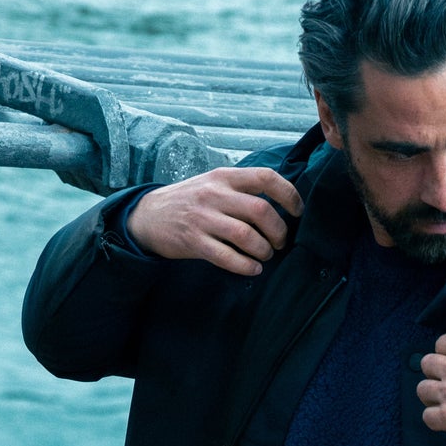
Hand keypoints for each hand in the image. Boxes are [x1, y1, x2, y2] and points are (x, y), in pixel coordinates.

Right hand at [126, 167, 300, 276]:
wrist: (148, 216)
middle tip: (279, 242)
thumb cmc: (191, 202)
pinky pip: (227, 257)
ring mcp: (203, 218)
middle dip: (279, 231)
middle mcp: (215, 194)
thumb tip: (281, 206)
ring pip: (247, 236)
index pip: (266, 177)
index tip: (297, 212)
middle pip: (262, 210)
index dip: (289, 195)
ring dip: (264, 251)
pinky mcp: (193, 241)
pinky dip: (247, 266)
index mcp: (224, 177)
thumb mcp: (214, 184)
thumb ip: (242, 190)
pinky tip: (253, 268)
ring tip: (265, 255)